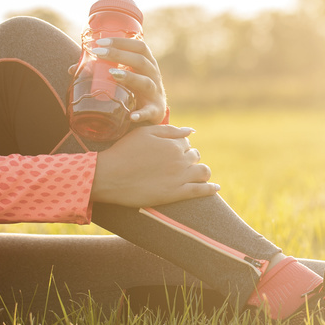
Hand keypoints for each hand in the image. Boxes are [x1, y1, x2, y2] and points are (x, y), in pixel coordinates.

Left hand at [69, 37, 166, 124]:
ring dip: (130, 77)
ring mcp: (155, 93)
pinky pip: (149, 112)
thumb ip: (101, 71)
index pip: (139, 47)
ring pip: (146, 82)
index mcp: (147, 64)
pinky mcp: (155, 111)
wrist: (154, 113)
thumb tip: (73, 69)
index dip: (121, 42)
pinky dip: (141, 114)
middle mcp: (153, 76)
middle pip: (140, 61)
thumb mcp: (123, 77)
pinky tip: (131, 116)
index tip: (101, 42)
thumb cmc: (135, 89)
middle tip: (99, 53)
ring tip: (113, 74)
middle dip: (119, 55)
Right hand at [91, 125, 219, 207]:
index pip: (187, 143)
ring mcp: (180, 177)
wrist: (109, 176)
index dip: (179, 147)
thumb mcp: (144, 133)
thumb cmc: (124, 151)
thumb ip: (170, 130)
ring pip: (203, 172)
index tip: (169, 153)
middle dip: (189, 159)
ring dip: (201, 171)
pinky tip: (215, 188)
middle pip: (195, 156)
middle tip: (175, 165)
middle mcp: (180, 159)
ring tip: (196, 174)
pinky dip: (211, 189)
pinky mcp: (177, 193)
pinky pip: (201, 190)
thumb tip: (192, 131)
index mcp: (173, 144)